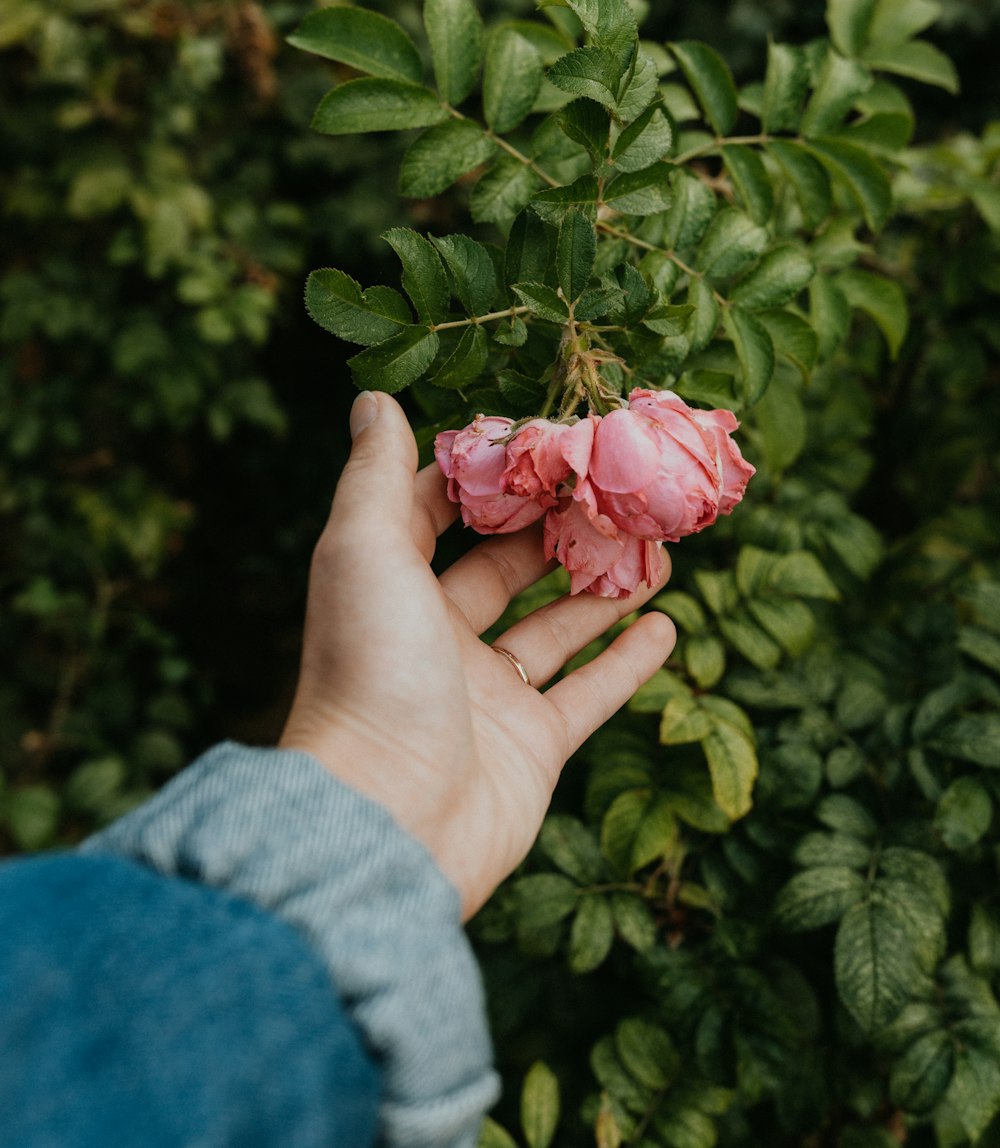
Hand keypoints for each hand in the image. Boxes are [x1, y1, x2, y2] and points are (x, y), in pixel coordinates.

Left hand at [279, 391, 675, 918]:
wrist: (388, 818)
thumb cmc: (370, 669)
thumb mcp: (364, 551)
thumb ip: (376, 475)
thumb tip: (372, 397)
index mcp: (391, 590)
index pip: (438, 517)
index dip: (486, 478)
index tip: (542, 439)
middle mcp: (437, 640)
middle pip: (504, 569)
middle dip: (557, 528)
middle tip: (616, 486)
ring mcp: (487, 697)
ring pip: (555, 628)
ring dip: (602, 588)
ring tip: (656, 547)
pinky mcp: (532, 748)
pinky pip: (588, 694)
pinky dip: (626, 661)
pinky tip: (665, 624)